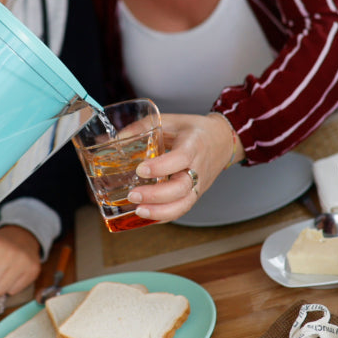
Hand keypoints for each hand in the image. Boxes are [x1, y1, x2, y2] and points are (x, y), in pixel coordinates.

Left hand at [126, 113, 240, 221]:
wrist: (222, 141)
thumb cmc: (194, 130)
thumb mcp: (170, 120)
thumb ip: (143, 127)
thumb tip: (115, 140)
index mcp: (194, 145)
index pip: (180, 159)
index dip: (161, 167)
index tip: (140, 169)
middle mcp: (199, 168)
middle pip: (181, 188)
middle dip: (156, 195)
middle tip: (133, 195)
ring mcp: (199, 184)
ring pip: (183, 205)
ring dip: (160, 212)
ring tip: (138, 211)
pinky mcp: (195, 195)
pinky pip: (181, 210)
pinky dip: (164, 216)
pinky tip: (146, 217)